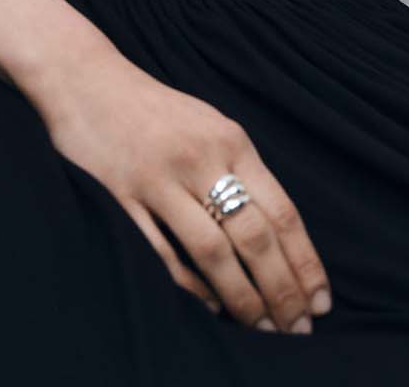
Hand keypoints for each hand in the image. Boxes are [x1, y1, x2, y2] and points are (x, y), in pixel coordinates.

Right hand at [37, 46, 332, 333]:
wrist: (87, 79)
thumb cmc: (155, 109)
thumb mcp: (210, 125)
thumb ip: (240, 169)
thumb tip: (277, 232)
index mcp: (230, 141)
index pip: (282, 211)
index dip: (305, 262)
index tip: (322, 302)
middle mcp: (200, 159)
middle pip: (254, 237)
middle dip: (281, 291)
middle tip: (297, 331)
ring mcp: (159, 179)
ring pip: (213, 251)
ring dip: (242, 298)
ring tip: (260, 328)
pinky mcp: (120, 197)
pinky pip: (162, 253)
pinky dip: (190, 286)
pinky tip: (210, 307)